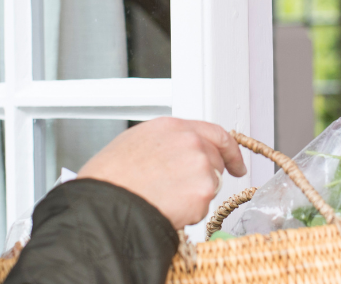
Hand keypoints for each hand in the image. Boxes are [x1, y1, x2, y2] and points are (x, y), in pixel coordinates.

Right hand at [75, 117, 247, 227]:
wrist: (104, 205)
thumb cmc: (109, 180)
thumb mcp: (135, 143)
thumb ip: (165, 143)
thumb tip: (176, 155)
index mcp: (172, 127)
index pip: (215, 133)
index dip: (229, 151)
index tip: (236, 163)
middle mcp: (191, 141)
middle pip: (214, 162)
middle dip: (204, 178)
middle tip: (182, 192)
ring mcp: (199, 166)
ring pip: (209, 186)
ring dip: (193, 196)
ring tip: (162, 199)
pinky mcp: (202, 192)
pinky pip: (203, 207)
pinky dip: (189, 213)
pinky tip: (165, 209)